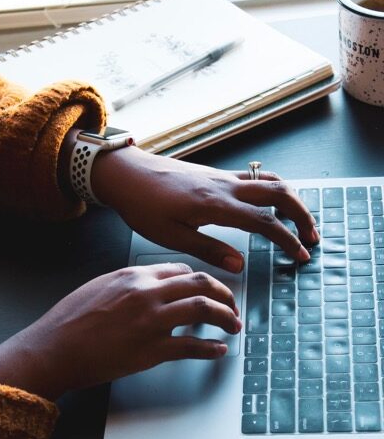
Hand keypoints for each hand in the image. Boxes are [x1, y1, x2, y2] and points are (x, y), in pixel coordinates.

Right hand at [0, 263, 239, 399]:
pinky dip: (211, 349)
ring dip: (226, 317)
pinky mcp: (151, 350)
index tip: (209, 289)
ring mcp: (152, 321)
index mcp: (135, 275)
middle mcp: (148, 293)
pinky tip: (218, 350)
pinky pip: (192, 346)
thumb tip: (156, 284)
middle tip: (232, 305)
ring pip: (203, 309)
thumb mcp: (102, 284)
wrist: (54, 348)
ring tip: (234, 325)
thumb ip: (132, 281)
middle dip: (224, 293)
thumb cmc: (72, 318)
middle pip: (201, 284)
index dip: (202, 280)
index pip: (182, 270)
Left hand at [92, 146, 318, 272]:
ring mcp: (222, 176)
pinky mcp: (215, 173)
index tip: (300, 255)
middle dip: (301, 213)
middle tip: (311, 235)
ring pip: (269, 179)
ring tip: (298, 218)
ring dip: (290, 198)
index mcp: (216, 204)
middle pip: (278, 192)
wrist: (127, 174)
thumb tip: (240, 265)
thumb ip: (209, 250)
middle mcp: (225, 186)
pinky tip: (269, 203)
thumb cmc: (143, 206)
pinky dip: (272, 188)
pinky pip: (254, 176)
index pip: (265, 221)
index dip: (287, 239)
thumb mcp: (172, 237)